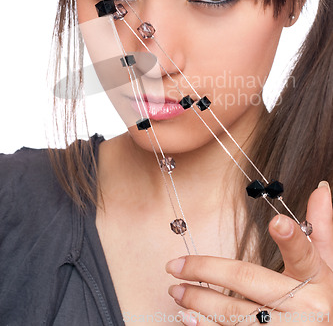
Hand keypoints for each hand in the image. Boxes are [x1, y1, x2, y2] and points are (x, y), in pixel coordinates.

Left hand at [166, 182, 332, 324]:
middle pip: (250, 282)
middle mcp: (308, 308)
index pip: (304, 254)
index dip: (290, 238)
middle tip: (176, 266)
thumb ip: (319, 228)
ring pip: (236, 315)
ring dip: (200, 302)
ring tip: (176, 292)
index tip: (277, 222)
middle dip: (207, 271)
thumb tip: (320, 188)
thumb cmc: (324, 299)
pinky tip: (188, 318)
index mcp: (319, 278)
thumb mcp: (327, 264)